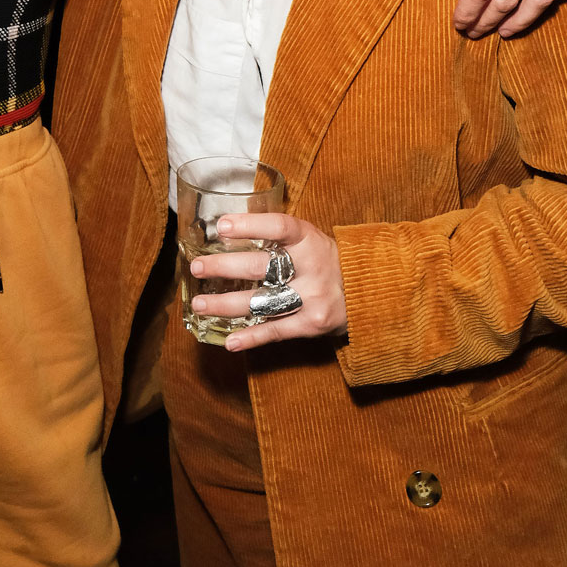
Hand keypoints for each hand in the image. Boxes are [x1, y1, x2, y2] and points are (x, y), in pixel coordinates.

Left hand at [190, 213, 346, 352]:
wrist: (370, 291)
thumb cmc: (327, 260)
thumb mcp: (310, 239)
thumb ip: (278, 237)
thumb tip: (227, 228)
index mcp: (310, 239)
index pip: (279, 227)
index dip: (249, 225)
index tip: (220, 226)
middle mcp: (311, 267)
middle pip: (261, 266)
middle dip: (224, 267)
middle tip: (196, 267)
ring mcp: (312, 298)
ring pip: (262, 302)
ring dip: (226, 305)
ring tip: (198, 304)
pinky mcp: (312, 324)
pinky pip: (276, 331)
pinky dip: (251, 337)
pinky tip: (229, 341)